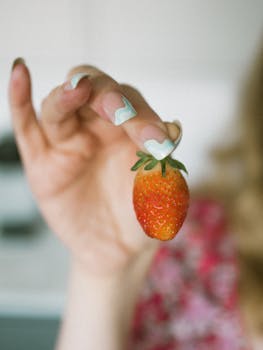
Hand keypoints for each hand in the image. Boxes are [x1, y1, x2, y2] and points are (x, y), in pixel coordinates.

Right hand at [9, 62, 179, 274]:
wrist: (118, 247)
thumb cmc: (142, 213)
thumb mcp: (161, 188)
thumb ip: (165, 158)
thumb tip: (174, 128)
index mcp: (129, 126)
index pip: (133, 104)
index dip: (145, 119)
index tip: (159, 145)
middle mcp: (98, 126)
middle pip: (95, 91)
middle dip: (108, 97)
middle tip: (120, 112)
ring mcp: (68, 141)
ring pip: (60, 106)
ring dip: (68, 95)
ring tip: (77, 90)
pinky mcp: (42, 161)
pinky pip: (28, 126)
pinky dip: (20, 99)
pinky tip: (19, 72)